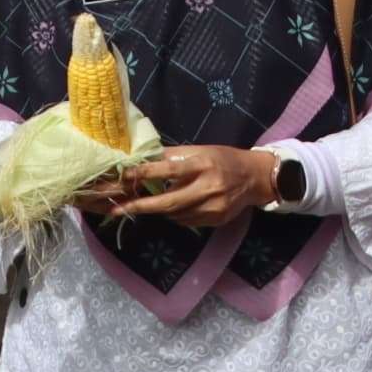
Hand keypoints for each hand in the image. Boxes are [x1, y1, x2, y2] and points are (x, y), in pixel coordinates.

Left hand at [106, 144, 280, 226]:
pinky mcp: (217, 220)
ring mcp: (214, 208)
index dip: (144, 173)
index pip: (168, 170)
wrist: (256, 178)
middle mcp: (209, 188)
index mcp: (202, 165)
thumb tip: (142, 161)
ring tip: (140, 204)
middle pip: (169, 201)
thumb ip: (172, 157)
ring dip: (156, 210)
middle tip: (115, 209)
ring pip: (175, 214)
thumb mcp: (199, 150)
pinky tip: (172, 207)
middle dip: (140, 206)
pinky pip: (186, 221)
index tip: (123, 176)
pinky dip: (174, 214)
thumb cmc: (223, 159)